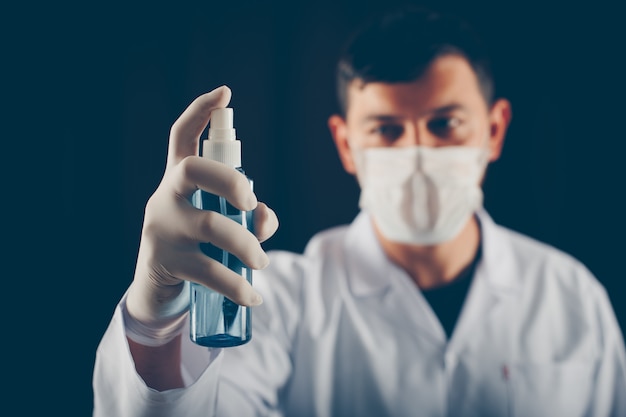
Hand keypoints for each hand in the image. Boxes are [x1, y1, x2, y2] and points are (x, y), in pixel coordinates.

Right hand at [125, 86, 277, 341]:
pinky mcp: (167, 262)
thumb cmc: (196, 244)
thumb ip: (249, 216)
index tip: (225, 94)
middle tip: (251, 202)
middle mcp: (166, 197)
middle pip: (192, 169)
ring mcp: (163, 229)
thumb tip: (265, 220)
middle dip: (229, 178)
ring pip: (210, 225)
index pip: (181, 137)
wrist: (156, 287)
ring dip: (246, 244)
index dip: (200, 113)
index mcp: (177, 180)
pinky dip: (237, 285)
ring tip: (262, 262)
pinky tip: (253, 296)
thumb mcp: (218, 224)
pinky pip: (209, 271)